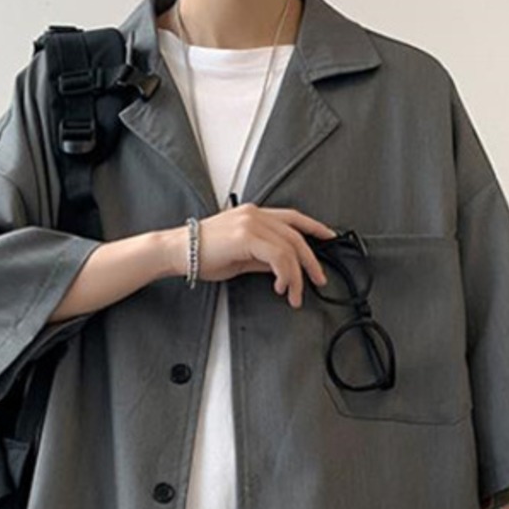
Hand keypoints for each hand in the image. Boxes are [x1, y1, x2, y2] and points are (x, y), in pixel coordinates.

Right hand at [170, 203, 335, 307]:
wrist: (178, 251)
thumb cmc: (203, 254)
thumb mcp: (240, 257)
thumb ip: (262, 259)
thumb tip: (281, 269)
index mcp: (254, 214)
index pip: (292, 217)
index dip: (314, 226)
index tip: (330, 237)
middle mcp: (256, 214)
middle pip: (296, 235)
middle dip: (311, 261)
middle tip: (318, 280)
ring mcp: (251, 223)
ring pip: (290, 248)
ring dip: (297, 276)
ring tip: (295, 294)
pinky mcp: (247, 236)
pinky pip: (278, 256)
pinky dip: (285, 274)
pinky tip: (281, 287)